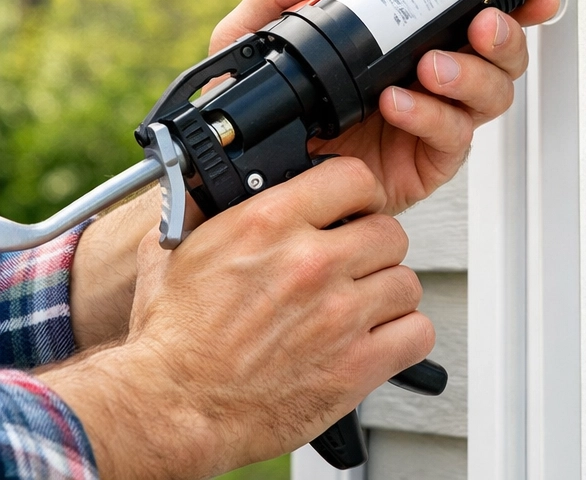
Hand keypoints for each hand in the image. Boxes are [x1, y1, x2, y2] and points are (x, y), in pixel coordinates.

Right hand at [47, 159, 431, 478]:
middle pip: (390, 232)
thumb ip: (207, 206)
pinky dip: (404, 336)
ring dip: (388, 293)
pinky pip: (416, 333)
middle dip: (375, 246)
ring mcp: (339, 316)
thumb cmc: (169, 336)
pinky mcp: (354, 368)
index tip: (354, 207)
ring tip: (363, 305)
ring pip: (406, 281)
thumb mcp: (175, 248)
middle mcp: (312, 263)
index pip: (355, 177)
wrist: (167, 410)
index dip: (359, 192)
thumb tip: (218, 178)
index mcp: (271, 223)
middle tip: (355, 264)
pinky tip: (379, 339)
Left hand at [214, 0, 559, 212]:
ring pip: (492, 95)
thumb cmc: (260, 104)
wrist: (244, 171)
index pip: (473, 13)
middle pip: (501, 55)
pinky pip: (452, 137)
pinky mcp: (426, 161)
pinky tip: (400, 104)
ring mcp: (434, 119)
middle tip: (481, 25)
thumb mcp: (256, 34)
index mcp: (407, 39)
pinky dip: (432, 115)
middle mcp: (432, 76)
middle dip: (505, 37)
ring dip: (472, 76)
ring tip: (432, 67)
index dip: (514, 0)